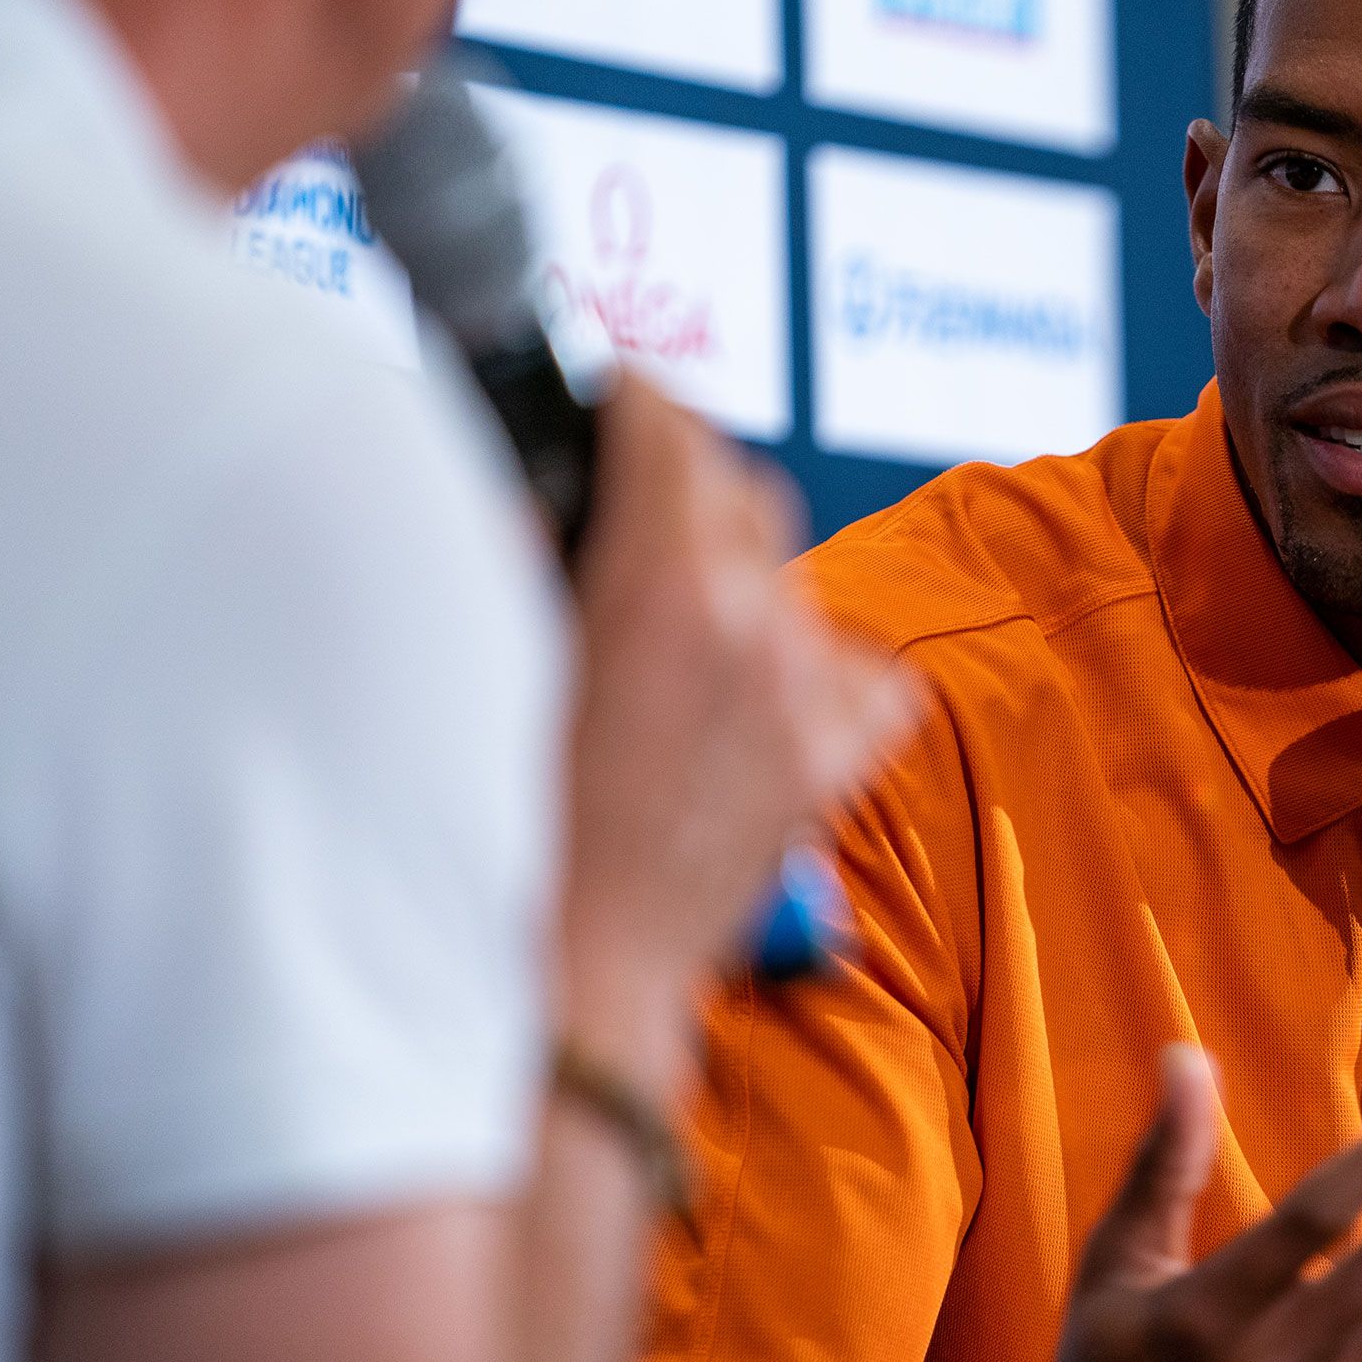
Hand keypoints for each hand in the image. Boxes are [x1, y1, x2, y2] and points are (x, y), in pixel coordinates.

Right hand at [556, 378, 914, 1043]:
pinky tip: (763, 682)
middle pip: (741, 487)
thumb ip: (529, 547)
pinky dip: (818, 664)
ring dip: (737, 575)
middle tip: (629, 496)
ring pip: (791, 577)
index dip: (632, 399)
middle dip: (683, 476)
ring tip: (672, 616)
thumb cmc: (507, 825)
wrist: (573, 966)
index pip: (672, 429)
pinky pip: (863, 672)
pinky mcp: (833, 760)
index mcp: (665, 585)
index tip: (611, 395)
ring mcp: (805, 695)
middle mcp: (755, 627)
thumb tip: (543, 479)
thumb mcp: (497, 657)